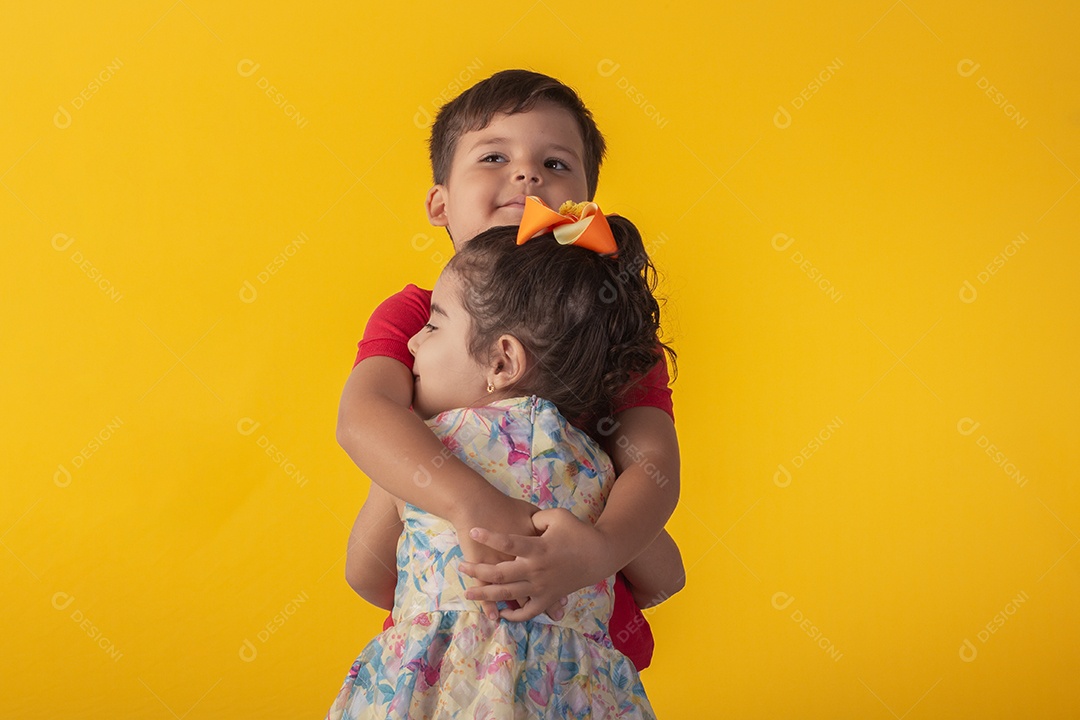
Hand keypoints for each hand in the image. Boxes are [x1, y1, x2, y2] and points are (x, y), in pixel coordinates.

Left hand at [459, 508, 609, 621]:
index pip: (507, 543)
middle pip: (500, 573)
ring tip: (468, 593)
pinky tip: (501, 612)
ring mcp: (541, 587)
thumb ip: (536, 518)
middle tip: (461, 566)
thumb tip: (520, 523)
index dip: (488, 537)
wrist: (600, 555)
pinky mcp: (548, 599)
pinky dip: (514, 615)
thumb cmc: (578, 532)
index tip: (473, 531)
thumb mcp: (558, 516)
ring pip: (508, 594)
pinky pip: (528, 612)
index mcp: (538, 548)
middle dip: (477, 571)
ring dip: (486, 595)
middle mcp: (536, 570)